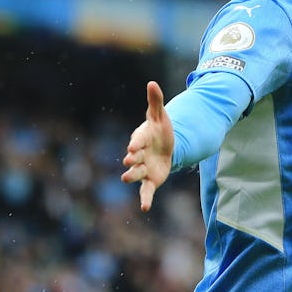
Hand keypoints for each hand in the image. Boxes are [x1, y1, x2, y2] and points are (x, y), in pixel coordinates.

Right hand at [121, 81, 173, 211]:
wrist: (165, 147)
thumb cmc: (160, 130)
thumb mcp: (161, 116)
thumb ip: (156, 101)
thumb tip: (152, 83)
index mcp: (142, 138)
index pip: (138, 140)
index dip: (137, 143)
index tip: (134, 146)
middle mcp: (139, 155)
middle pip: (134, 158)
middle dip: (131, 160)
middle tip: (129, 160)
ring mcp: (143, 168)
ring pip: (136, 173)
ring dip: (132, 175)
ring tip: (126, 178)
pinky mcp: (150, 180)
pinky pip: (146, 191)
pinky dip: (145, 199)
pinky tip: (145, 208)